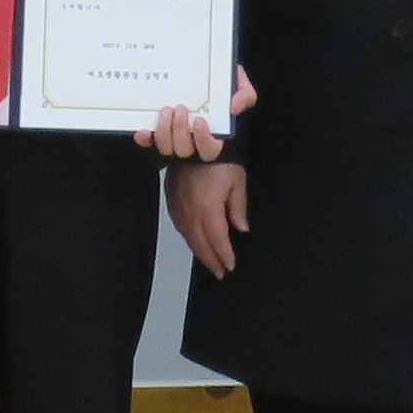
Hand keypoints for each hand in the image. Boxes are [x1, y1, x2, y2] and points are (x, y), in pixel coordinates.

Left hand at [135, 68, 251, 164]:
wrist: (201, 79)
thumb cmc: (221, 90)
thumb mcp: (240, 89)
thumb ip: (245, 95)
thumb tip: (234, 107)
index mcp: (213, 136)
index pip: (209, 149)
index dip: (203, 139)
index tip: (200, 122)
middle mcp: (193, 142)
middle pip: (183, 149)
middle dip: (179, 131)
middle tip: (179, 109)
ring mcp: (174, 139)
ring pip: (166, 148)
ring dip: (163, 131)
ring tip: (165, 110)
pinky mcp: (159, 134)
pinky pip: (150, 143)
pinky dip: (145, 139)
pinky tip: (142, 131)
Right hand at [169, 156, 247, 276]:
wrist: (192, 139)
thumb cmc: (221, 159)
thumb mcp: (237, 181)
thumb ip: (238, 208)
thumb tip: (241, 229)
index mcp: (209, 210)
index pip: (217, 240)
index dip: (224, 256)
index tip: (230, 267)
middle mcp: (191, 212)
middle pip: (201, 243)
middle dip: (211, 260)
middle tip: (219, 273)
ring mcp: (179, 206)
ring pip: (188, 236)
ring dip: (199, 252)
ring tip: (208, 262)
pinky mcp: (171, 199)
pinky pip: (179, 225)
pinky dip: (188, 237)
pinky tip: (193, 240)